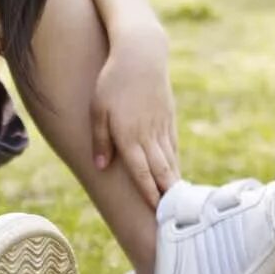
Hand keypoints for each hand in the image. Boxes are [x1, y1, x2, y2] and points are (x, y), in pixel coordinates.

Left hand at [92, 24, 178, 208]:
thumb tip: (100, 167)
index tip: (156, 214)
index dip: (149, 194)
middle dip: (166, 195)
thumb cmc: (111, 81)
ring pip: (169, 160)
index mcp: (129, 137)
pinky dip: (174, 162)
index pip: (141, 173)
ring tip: (177, 203)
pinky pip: (172, 146)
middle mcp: (149, 136)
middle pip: (160, 172)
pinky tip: (174, 173)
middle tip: (174, 218)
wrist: (141, 55)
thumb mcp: (97, 110)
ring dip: (172, 182)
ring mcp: (161, 126)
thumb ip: (100, 140)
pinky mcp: (168, 117)